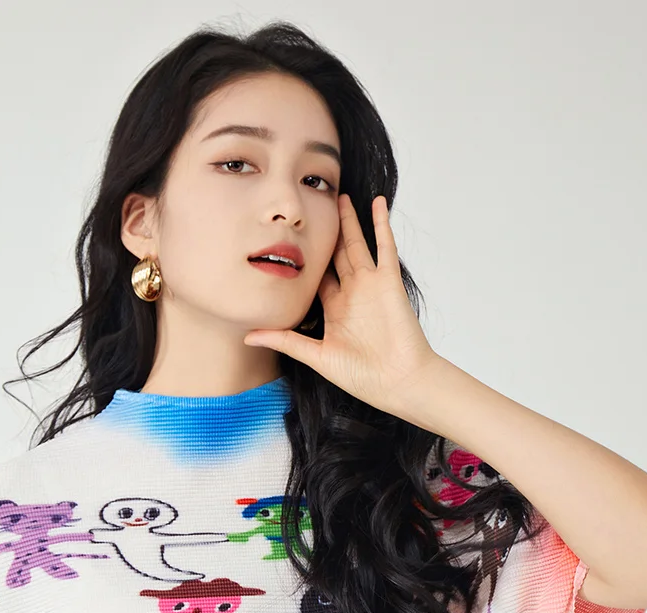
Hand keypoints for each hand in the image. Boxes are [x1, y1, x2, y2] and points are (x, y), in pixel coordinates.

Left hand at [243, 192, 439, 416]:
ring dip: (348, 221)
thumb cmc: (362, 376)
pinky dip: (381, 223)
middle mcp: (352, 294)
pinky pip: (385, 246)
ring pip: (356, 244)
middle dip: (325, 233)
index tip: (285, 239)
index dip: (302, 260)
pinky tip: (375, 201)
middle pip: (335, 256)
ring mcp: (371, 285)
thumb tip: (248, 337)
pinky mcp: (388, 281)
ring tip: (339, 196)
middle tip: (313, 207)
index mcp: (334, 310)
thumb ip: (285, 341)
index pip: (315, 277)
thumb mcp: (316, 356)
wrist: (399, 382)